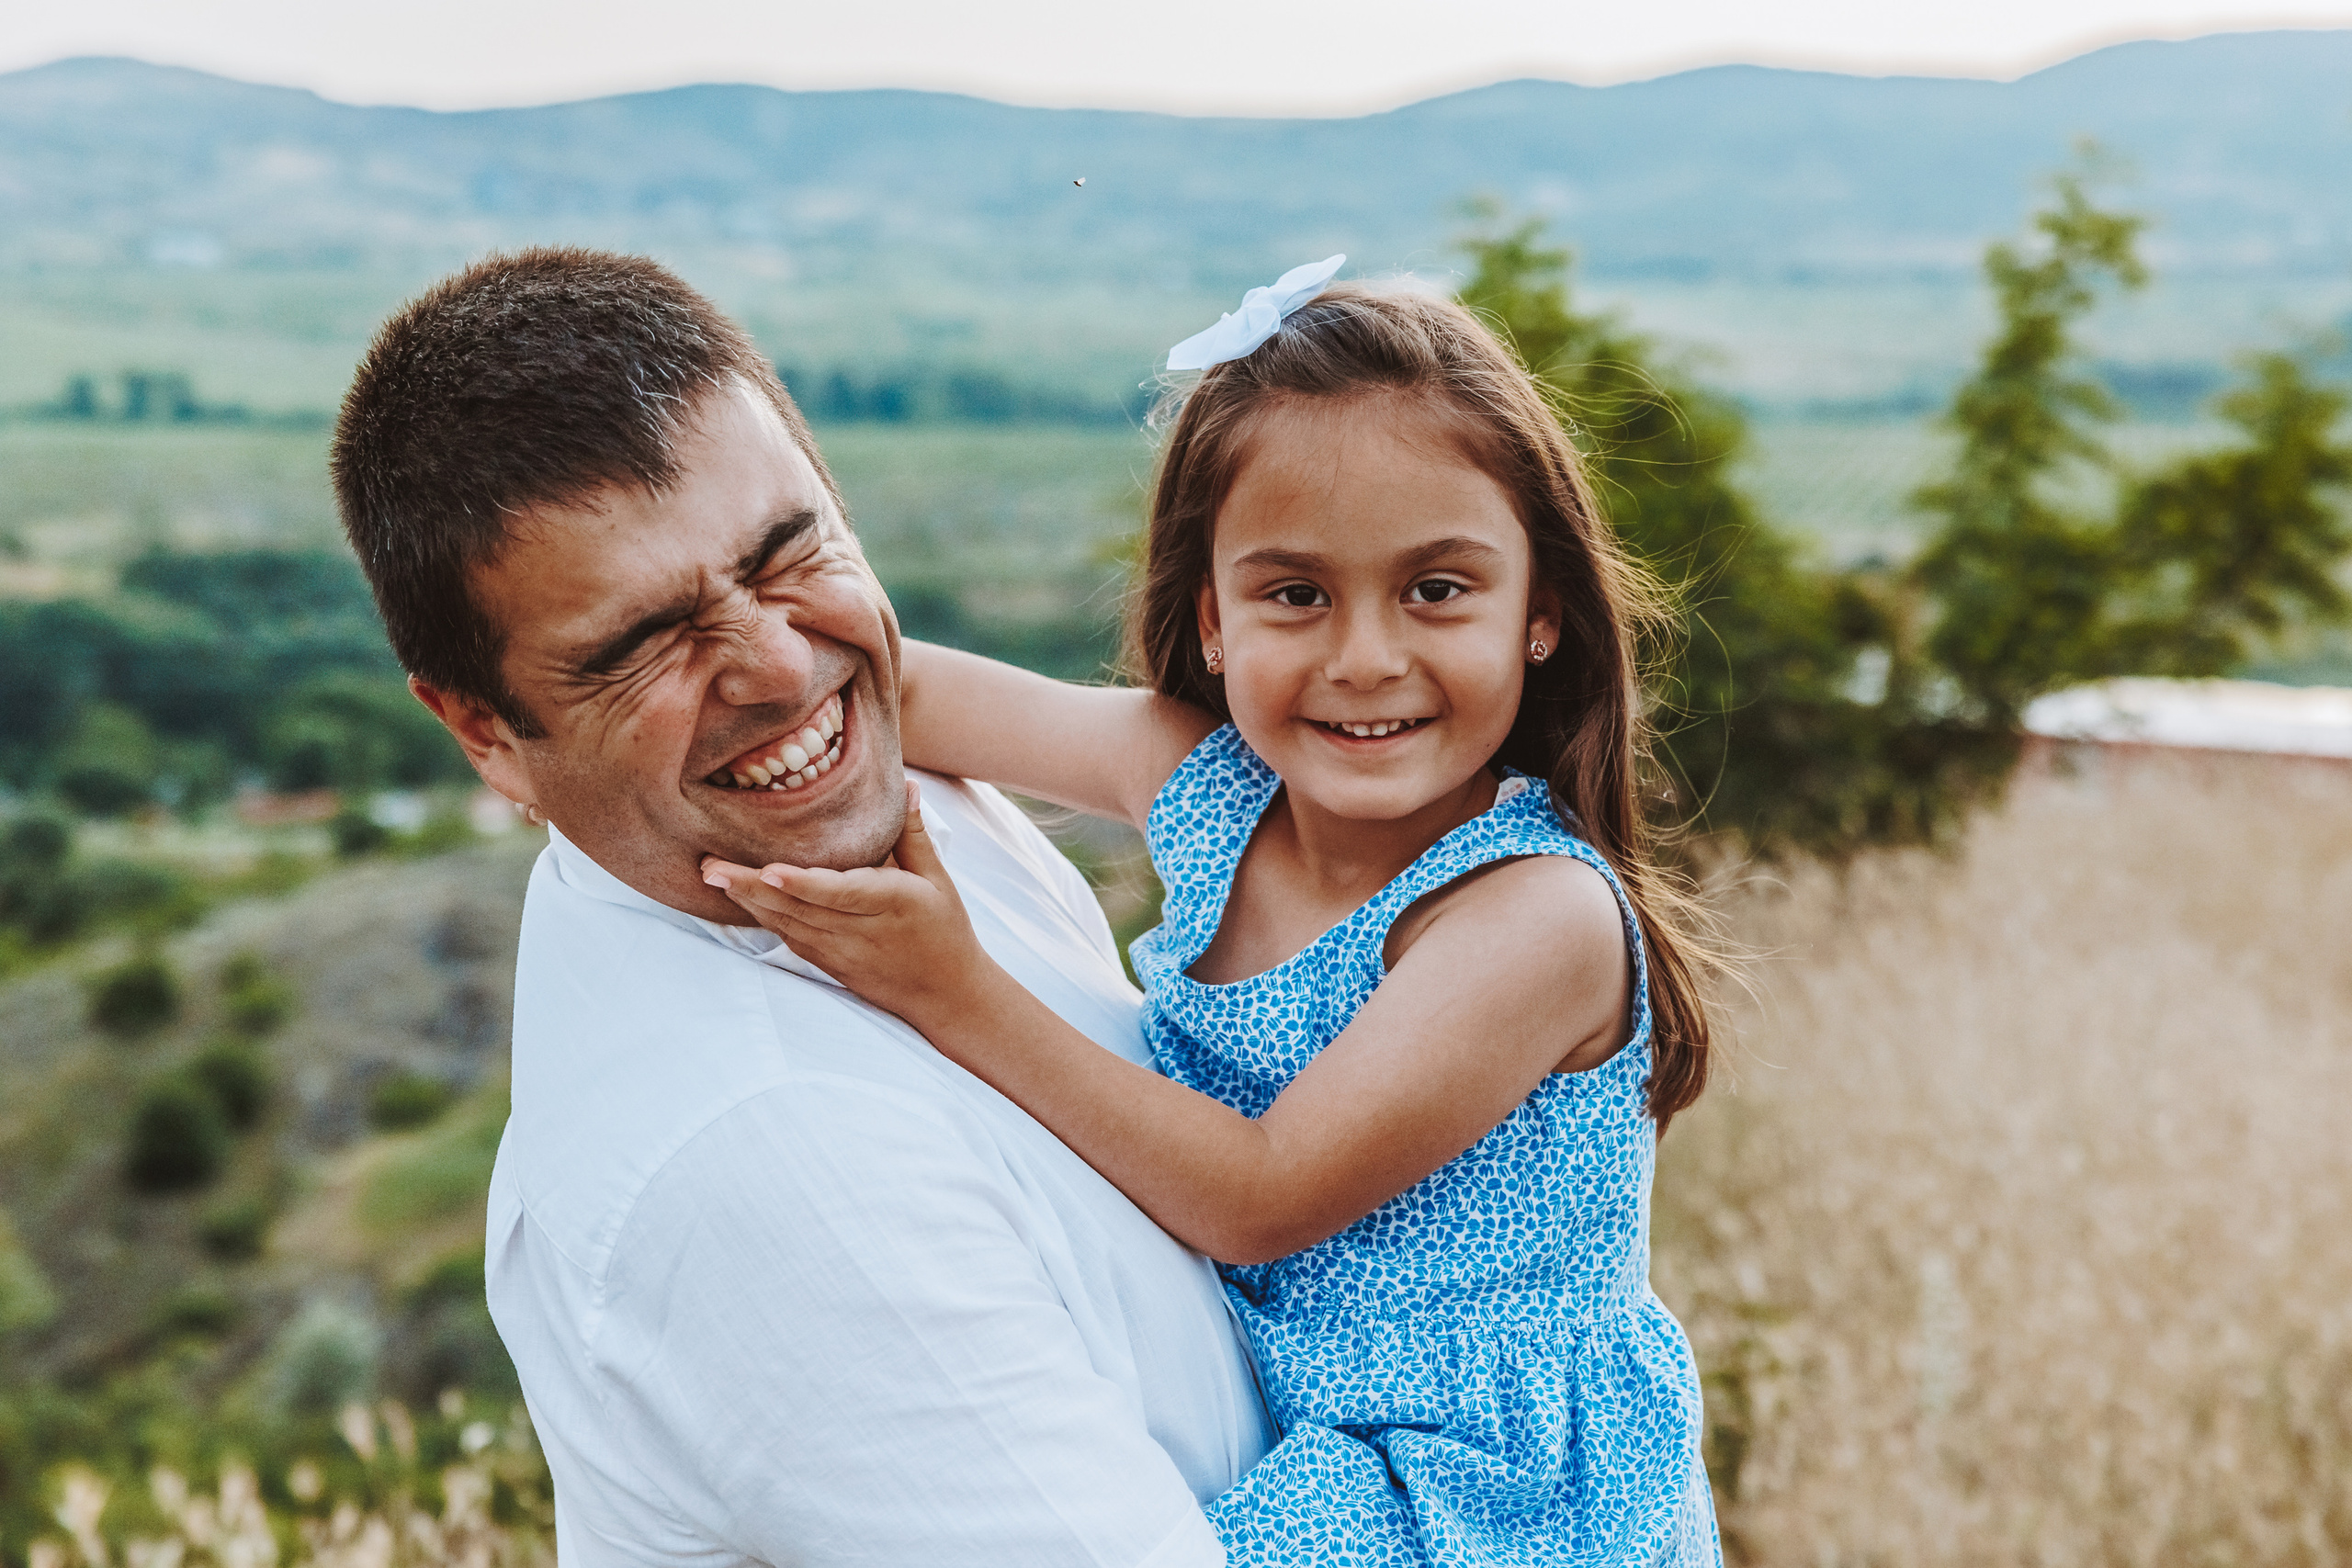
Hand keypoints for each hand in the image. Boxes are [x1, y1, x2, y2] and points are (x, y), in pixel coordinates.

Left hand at [701, 780, 988, 1024]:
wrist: (945, 994)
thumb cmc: (945, 929)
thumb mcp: (939, 879)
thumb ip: (913, 834)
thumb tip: (905, 784)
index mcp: (891, 904)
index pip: (840, 893)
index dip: (802, 883)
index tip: (768, 870)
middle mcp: (860, 932)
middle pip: (798, 908)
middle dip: (750, 886)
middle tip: (709, 864)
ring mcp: (840, 952)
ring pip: (786, 924)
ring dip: (747, 900)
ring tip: (712, 874)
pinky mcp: (828, 964)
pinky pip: (789, 937)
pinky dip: (762, 916)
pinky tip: (738, 896)